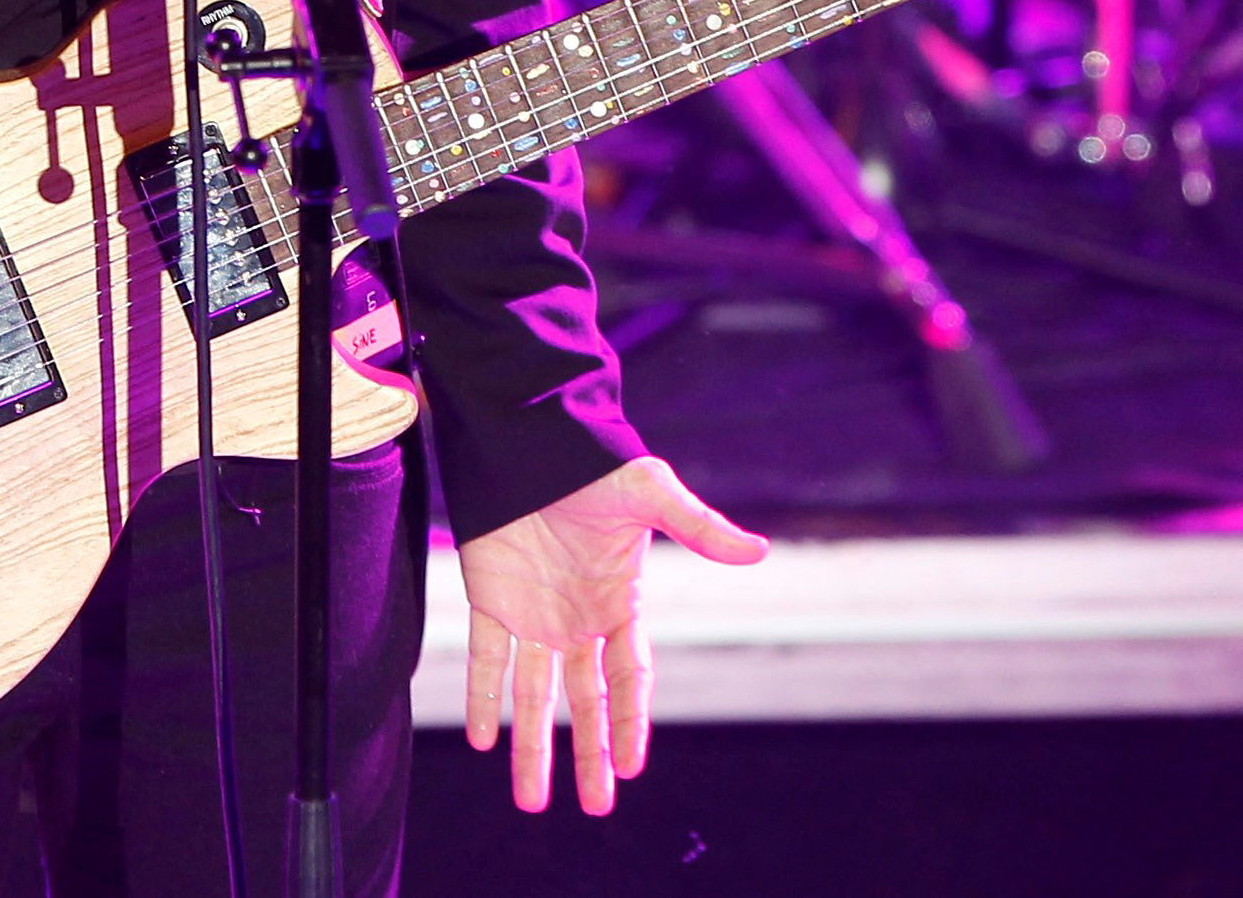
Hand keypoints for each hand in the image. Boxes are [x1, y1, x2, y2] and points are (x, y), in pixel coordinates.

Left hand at [457, 456, 767, 815]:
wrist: (531, 437)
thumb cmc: (597, 463)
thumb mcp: (652, 494)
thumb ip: (698, 527)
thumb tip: (759, 550)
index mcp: (620, 603)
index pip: (630, 677)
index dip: (631, 721)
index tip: (629, 767)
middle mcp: (579, 620)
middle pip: (587, 702)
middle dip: (591, 754)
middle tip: (596, 807)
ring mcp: (534, 614)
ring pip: (534, 696)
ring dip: (533, 747)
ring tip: (533, 801)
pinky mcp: (492, 600)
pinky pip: (486, 660)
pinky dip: (483, 699)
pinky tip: (483, 739)